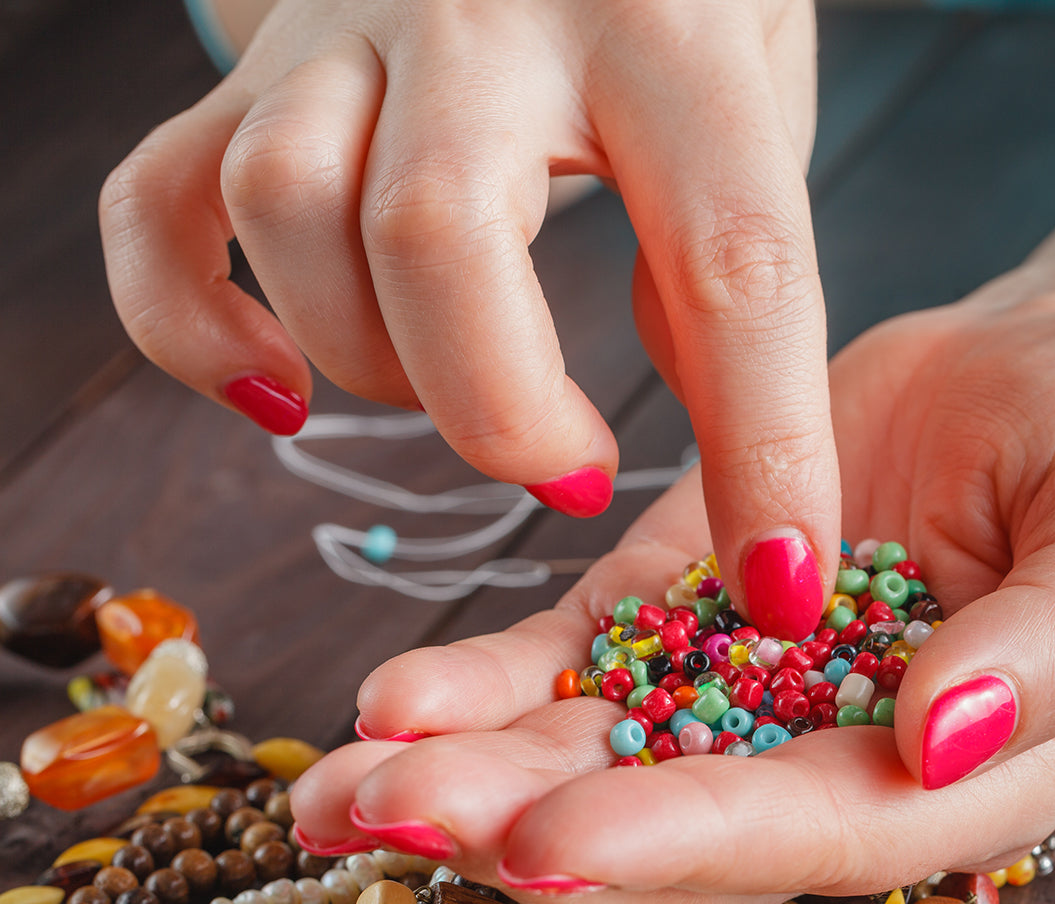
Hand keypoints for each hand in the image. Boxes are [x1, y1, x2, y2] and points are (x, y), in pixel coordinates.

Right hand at [100, 0, 839, 636]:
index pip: (731, 262)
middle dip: (501, 411)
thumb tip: (718, 436)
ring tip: (458, 394)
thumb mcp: (757, 94)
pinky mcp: (259, 66)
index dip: (764, 444)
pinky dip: (193, 328)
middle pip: (437, 236)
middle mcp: (492, 13)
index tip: (779, 582)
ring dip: (371, 362)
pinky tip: (280, 389)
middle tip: (572, 470)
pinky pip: (162, 206)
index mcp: (670, 31)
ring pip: (288, 211)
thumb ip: (733, 250)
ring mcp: (353, 28)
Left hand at [289, 286, 1054, 903]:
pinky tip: (398, 695)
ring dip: (472, 780)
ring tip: (335, 789)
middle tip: (387, 820)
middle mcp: (838, 757)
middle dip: (531, 832)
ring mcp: (751, 687)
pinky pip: (580, 660)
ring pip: (603, 758)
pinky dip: (492, 684)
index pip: (819, 831)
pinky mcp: (687, 608)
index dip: (691, 839)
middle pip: (679, 827)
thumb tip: (945, 733)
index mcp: (960, 773)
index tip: (555, 841)